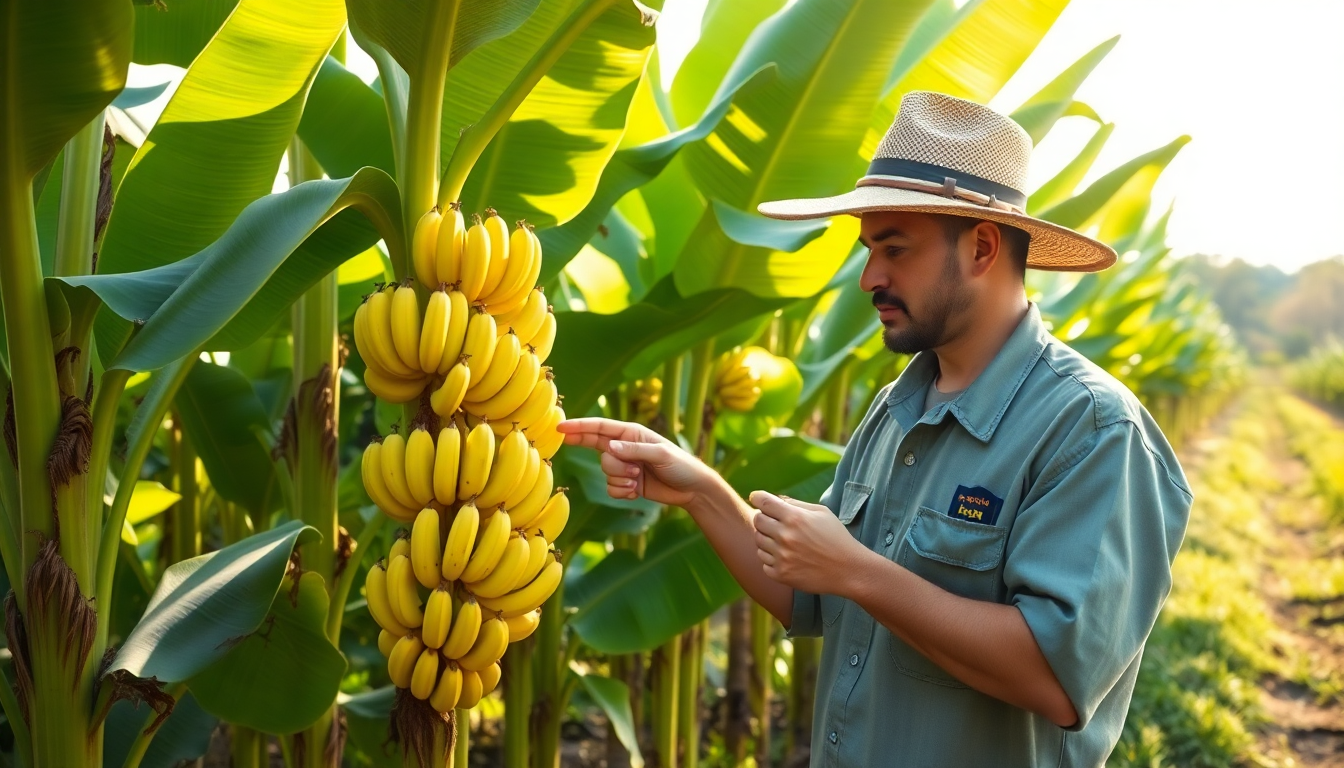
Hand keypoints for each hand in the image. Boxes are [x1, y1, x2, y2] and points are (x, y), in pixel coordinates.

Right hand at [557, 418, 710, 507]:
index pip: (599, 428)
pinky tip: (639, 490)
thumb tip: (609, 448)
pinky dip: (623, 492)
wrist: (693, 490)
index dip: (578, 427)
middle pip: (600, 452)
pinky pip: (611, 489)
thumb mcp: (661, 454)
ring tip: (642, 479)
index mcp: (631, 433)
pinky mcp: (627, 484)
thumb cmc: (681, 465)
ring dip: (622, 479)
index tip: (559, 428)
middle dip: (613, 463)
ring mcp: (625, 466)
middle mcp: (625, 448)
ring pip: (606, 472)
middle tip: (633, 469)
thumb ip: (634, 450)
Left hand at [749, 490, 864, 594]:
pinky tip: (786, 558)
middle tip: (774, 523)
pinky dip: (771, 559)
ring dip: (767, 539)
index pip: (763, 502)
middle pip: (757, 521)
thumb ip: (796, 504)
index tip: (756, 499)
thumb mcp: (822, 513)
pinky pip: (764, 563)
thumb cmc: (837, 538)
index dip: (757, 498)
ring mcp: (781, 557)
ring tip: (783, 542)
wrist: (848, 570)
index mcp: (794, 518)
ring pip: (758, 542)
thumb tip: (776, 500)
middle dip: (763, 518)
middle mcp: (784, 536)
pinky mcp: (781, 575)